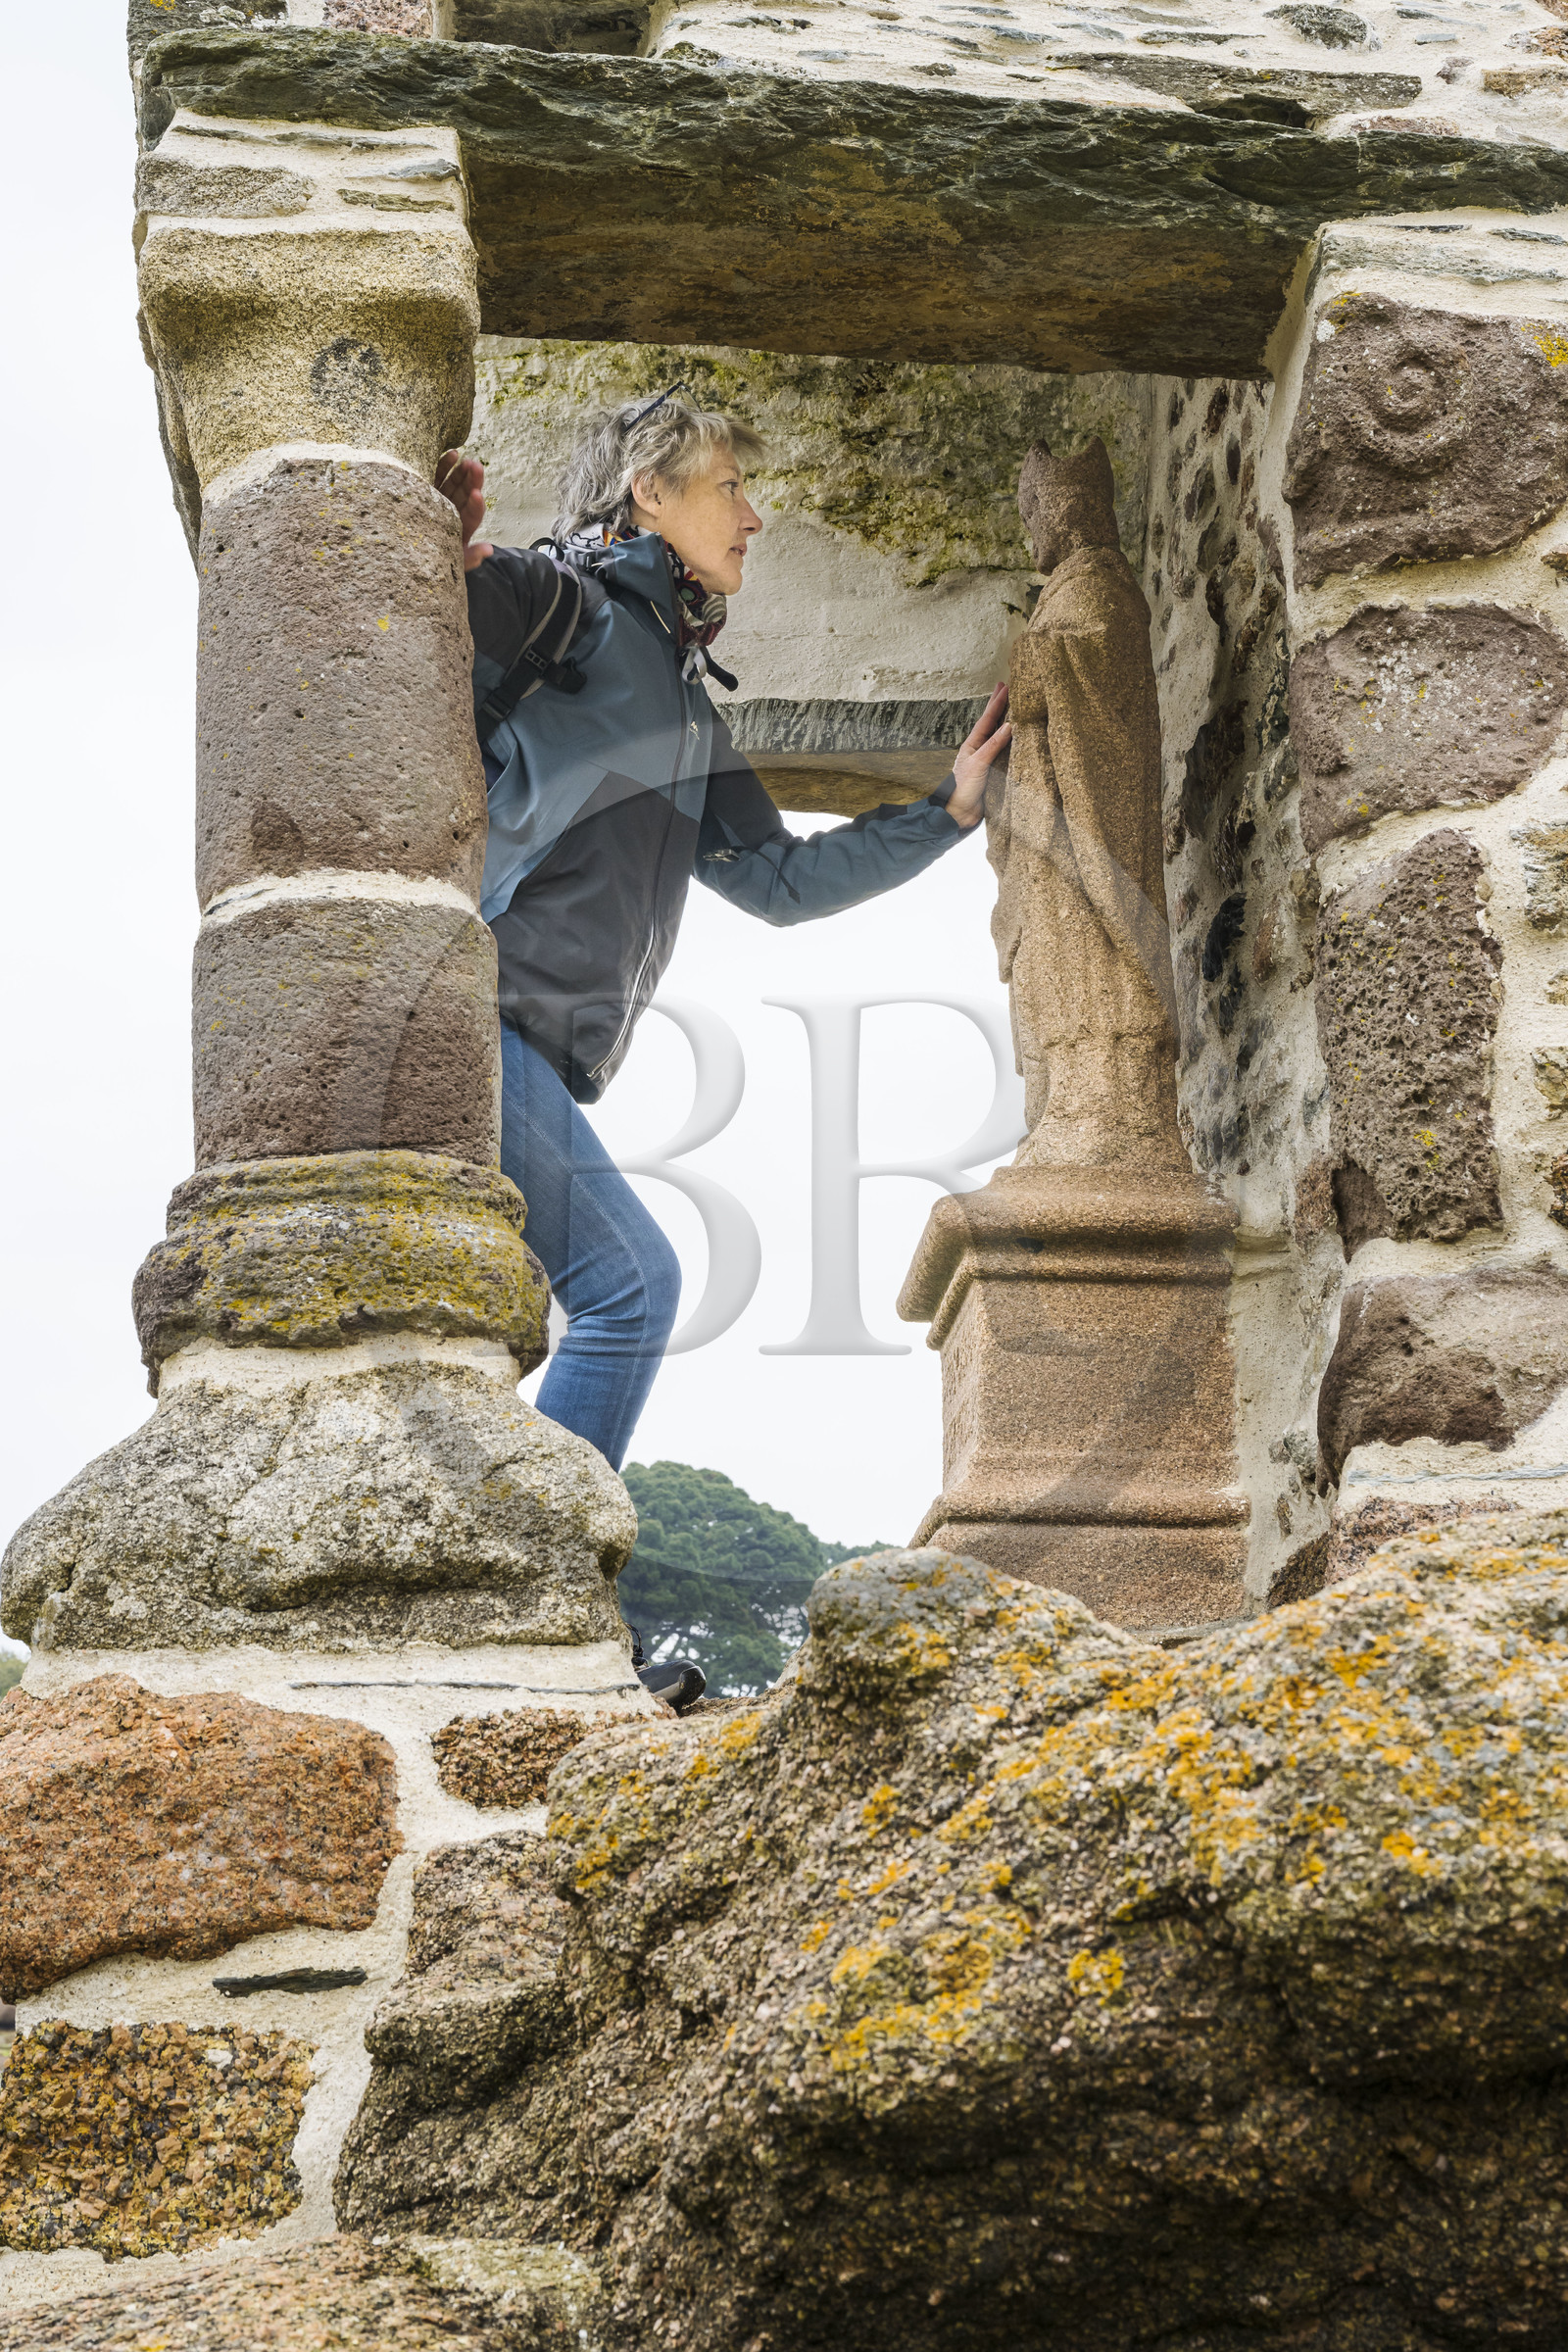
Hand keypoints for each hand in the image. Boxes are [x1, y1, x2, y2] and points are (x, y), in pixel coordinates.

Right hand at [436, 449, 493, 571]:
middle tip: (477, 467)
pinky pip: (438, 476)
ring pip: (454, 483)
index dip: (476, 505)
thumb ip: (471, 558)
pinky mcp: (426, 492)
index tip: (477, 495)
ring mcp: (440, 500)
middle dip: (472, 481)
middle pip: (466, 495)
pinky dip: (445, 465)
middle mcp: (453, 512)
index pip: (473, 515)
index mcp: (461, 529)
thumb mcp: (452, 563)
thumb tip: (489, 550)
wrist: (405, 560)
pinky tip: (453, 453)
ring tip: (467, 460)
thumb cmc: (430, 564)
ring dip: (461, 471)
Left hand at [947, 683, 1011, 828]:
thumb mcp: (978, 764)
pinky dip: (1013, 742)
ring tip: (1014, 705)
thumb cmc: (963, 789)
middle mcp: (980, 750)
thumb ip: (994, 745)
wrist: (960, 814)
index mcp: (973, 744)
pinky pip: (1006, 753)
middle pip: (992, 723)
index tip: (1005, 686)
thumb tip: (1010, 725)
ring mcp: (988, 760)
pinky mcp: (995, 773)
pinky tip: (1019, 737)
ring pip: (999, 736)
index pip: (987, 719)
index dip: (997, 702)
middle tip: (1006, 686)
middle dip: (999, 705)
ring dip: (1007, 720)